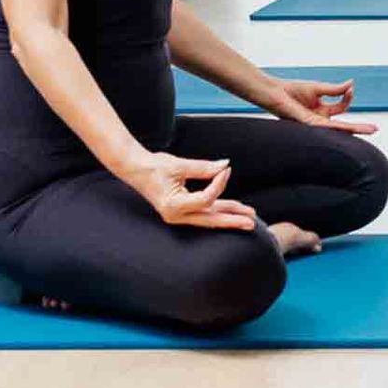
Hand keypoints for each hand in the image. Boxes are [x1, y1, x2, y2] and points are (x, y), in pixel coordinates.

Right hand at [131, 154, 257, 230]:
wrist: (135, 170)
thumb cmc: (154, 166)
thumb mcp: (179, 165)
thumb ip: (204, 167)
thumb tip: (225, 165)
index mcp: (173, 205)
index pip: (206, 199)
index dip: (219, 184)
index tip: (225, 170)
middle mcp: (176, 215)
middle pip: (210, 219)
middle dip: (232, 220)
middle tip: (251, 222)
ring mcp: (178, 215)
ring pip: (209, 217)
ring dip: (229, 216)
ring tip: (248, 216)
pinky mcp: (181, 211)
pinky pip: (204, 212)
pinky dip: (218, 210)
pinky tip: (233, 209)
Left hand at [265, 77, 378, 134]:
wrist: (275, 92)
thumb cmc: (292, 90)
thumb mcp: (319, 88)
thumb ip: (335, 89)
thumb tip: (352, 84)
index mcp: (321, 111)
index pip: (342, 107)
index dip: (348, 97)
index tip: (350, 88)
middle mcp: (319, 120)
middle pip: (343, 125)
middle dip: (359, 127)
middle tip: (374, 129)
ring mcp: (314, 124)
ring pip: (337, 129)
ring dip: (353, 130)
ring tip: (369, 130)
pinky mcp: (308, 124)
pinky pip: (326, 126)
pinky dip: (338, 127)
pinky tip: (348, 129)